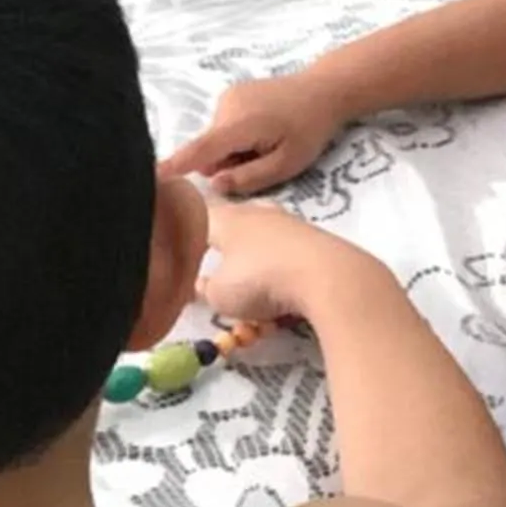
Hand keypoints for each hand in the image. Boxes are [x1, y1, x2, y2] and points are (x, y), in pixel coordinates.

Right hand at [163, 69, 347, 194]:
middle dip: (227, 164)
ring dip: (233, 152)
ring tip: (265, 144)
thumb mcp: (287, 163)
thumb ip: (250, 177)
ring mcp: (227, 97)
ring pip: (215, 142)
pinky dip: (236, 138)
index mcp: (240, 124)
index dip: (175, 164)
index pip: (200, 149)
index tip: (149, 175)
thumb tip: (215, 184)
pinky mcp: (230, 95)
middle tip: (261, 161)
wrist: (323, 90)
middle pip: (209, 152)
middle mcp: (226, 106)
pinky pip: (221, 129)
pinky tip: (262, 131)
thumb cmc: (309, 130)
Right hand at [201, 196, 397, 327]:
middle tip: (215, 259)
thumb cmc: (261, 279)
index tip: (179, 246)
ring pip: (264, 232)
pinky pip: (288, 249)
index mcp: (228, 218)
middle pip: (234, 219)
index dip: (186, 231)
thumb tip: (197, 284)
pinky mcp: (315, 239)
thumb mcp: (220, 294)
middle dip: (223, 238)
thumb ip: (205, 288)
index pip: (199, 215)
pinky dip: (281, 263)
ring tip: (249, 276)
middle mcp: (259, 212)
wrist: (327, 276)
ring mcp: (290, 223)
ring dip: (255, 252)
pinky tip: (282, 281)